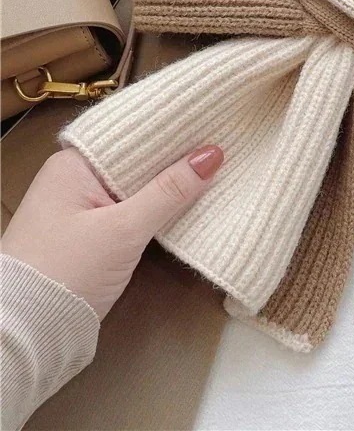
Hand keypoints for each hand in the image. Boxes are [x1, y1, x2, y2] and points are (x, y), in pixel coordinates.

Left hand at [1, 145, 223, 319]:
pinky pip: (130, 208)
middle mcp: (73, 179)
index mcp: (73, 164)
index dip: (172, 130)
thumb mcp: (124, 230)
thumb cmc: (67, 272)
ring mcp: (80, 208)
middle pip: (135, 160)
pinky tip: (186, 201)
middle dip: (174, 157)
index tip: (212, 122)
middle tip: (223, 143)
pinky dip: (155, 207)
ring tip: (215, 167)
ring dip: (167, 184)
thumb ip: (169, 191)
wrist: (24, 337)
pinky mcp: (88, 235)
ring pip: (135, 186)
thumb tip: (213, 153)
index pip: (131, 135)